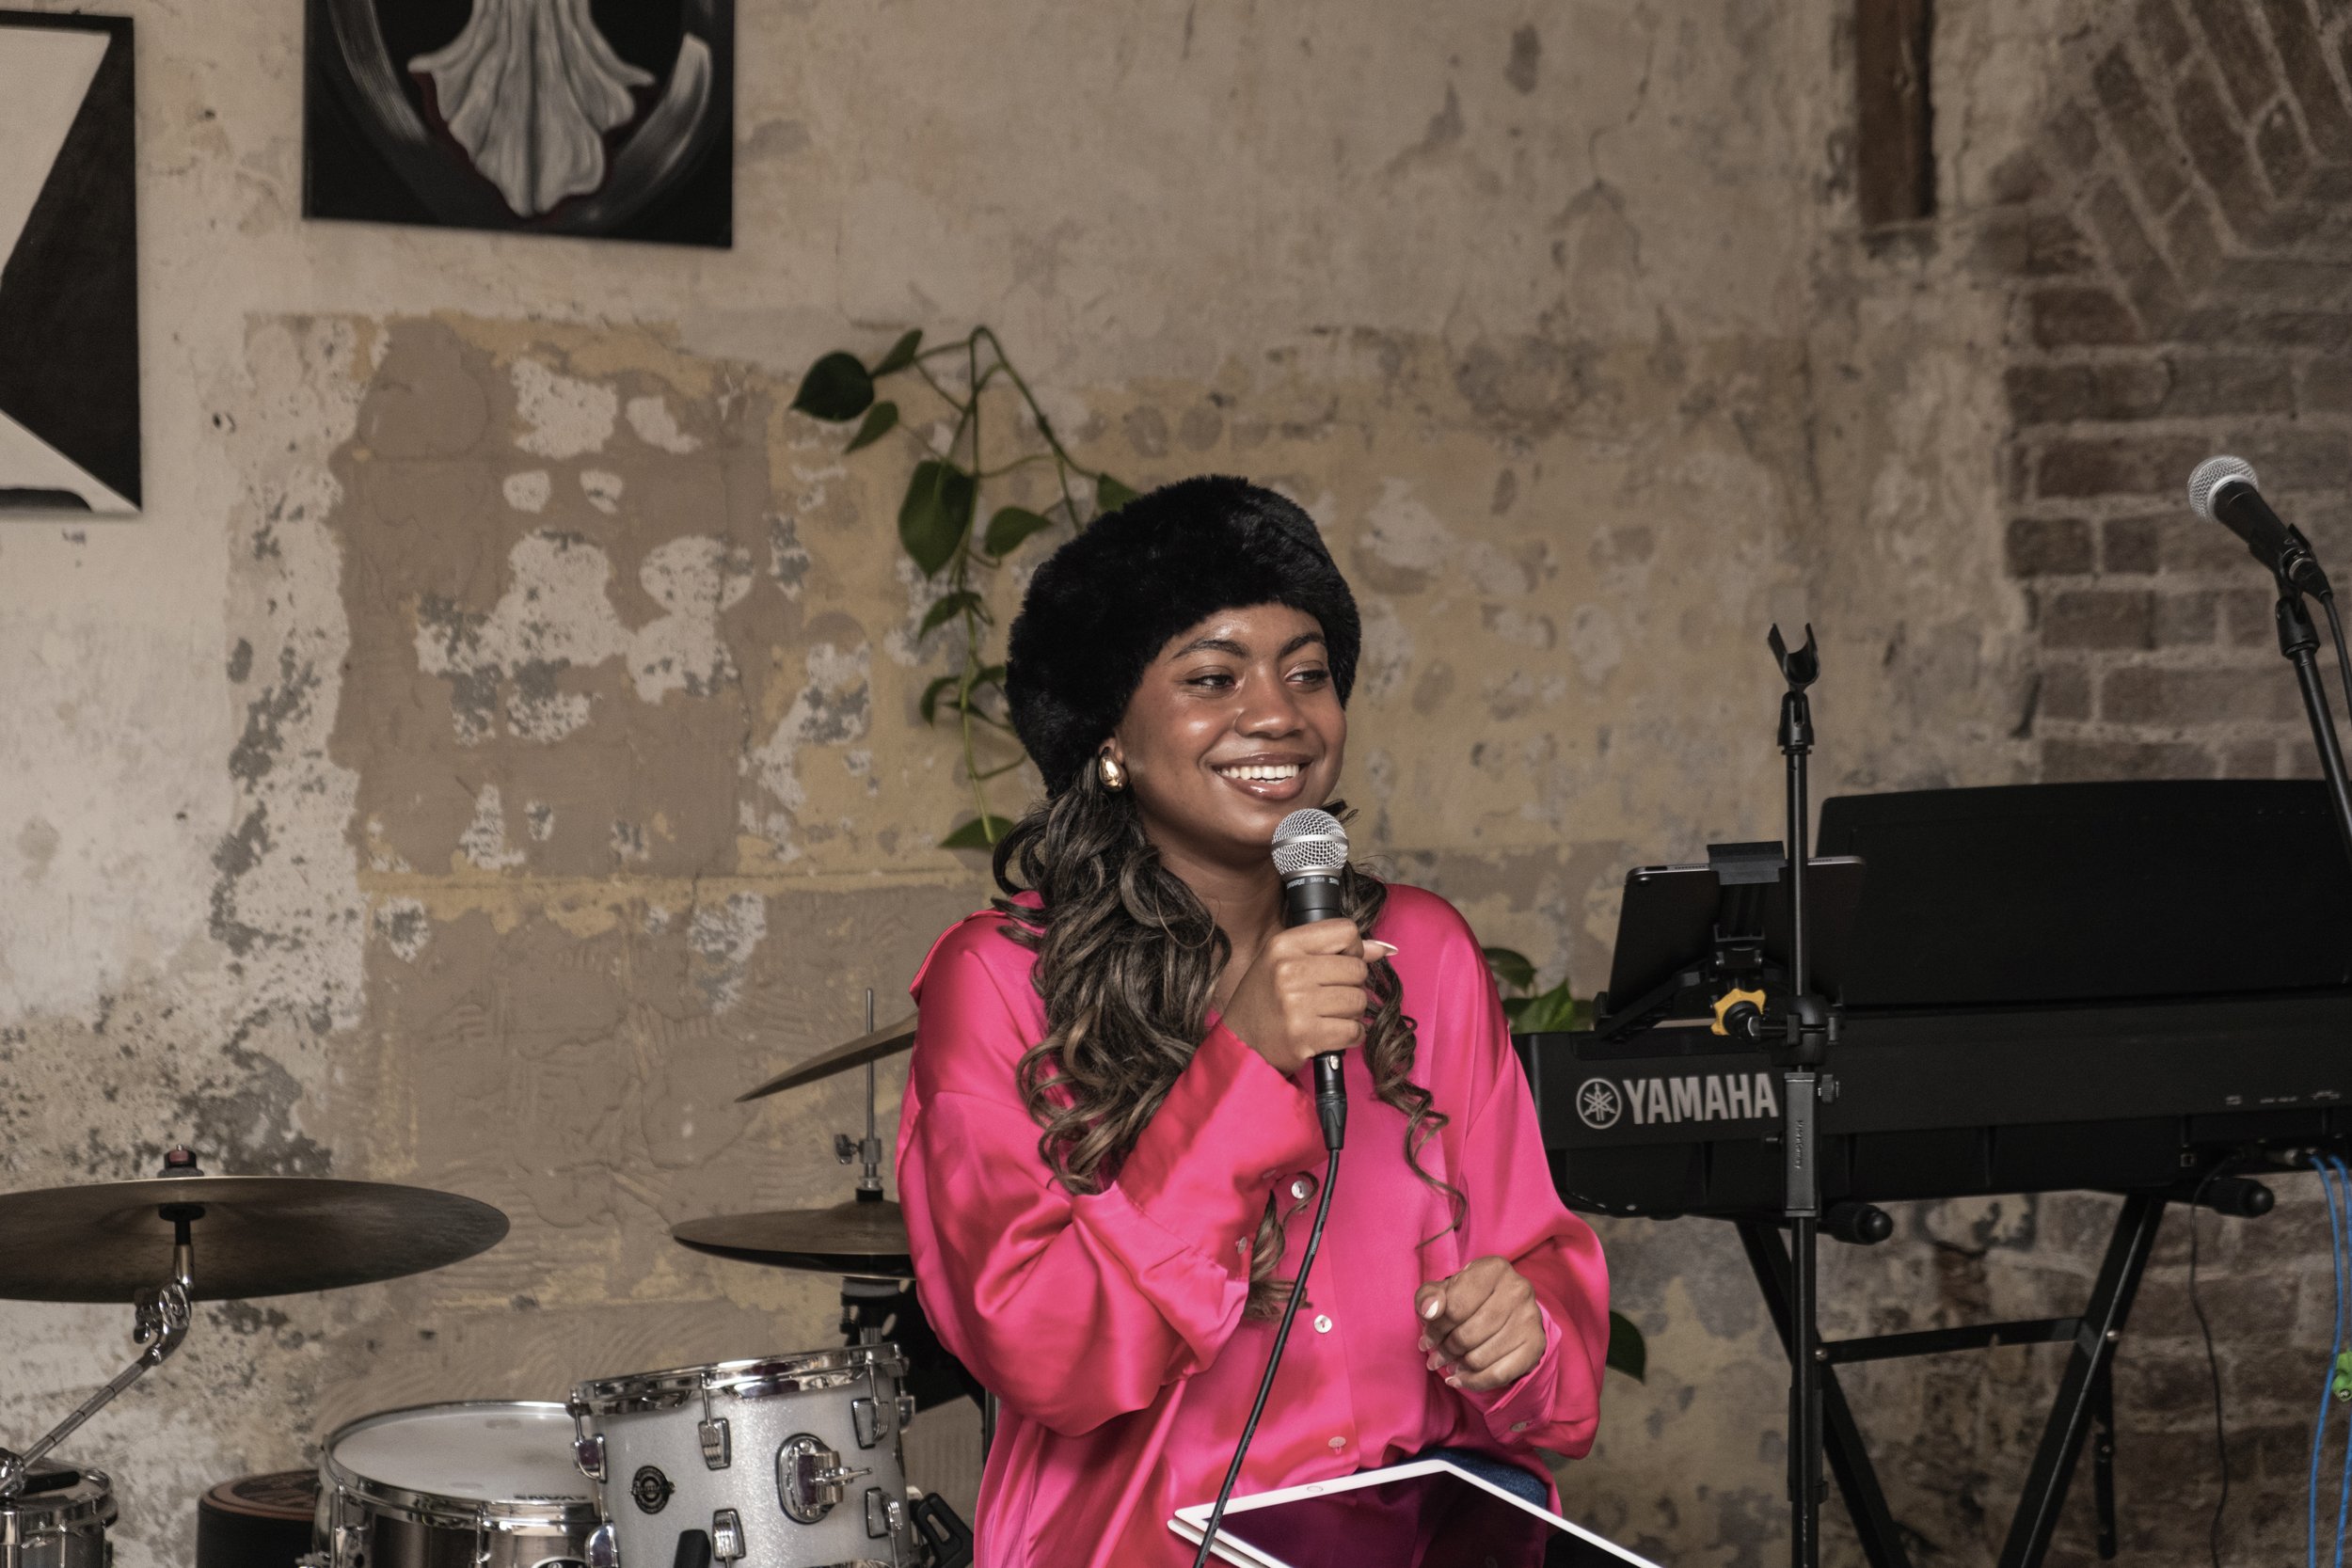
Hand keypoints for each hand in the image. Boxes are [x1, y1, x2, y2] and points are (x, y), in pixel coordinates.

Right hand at [1220, 919, 1373, 1075]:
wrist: (1241, 1044)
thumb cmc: (1265, 1001)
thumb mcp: (1285, 963)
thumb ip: (1332, 951)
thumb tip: (1381, 948)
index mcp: (1283, 945)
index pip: (1345, 931)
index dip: (1352, 949)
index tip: (1340, 964)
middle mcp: (1289, 969)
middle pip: (1357, 968)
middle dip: (1353, 985)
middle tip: (1331, 996)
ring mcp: (1297, 1003)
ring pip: (1359, 1000)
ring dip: (1352, 1012)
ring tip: (1329, 1016)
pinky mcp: (1305, 1034)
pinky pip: (1354, 1030)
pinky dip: (1352, 1035)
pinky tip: (1333, 1034)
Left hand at [1415, 1256, 1544, 1392]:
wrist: (1504, 1308)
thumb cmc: (1467, 1297)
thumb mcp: (1442, 1291)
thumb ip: (1428, 1296)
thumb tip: (1429, 1311)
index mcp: (1494, 1268)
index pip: (1455, 1308)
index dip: (1435, 1329)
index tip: (1426, 1339)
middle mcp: (1518, 1289)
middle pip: (1468, 1335)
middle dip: (1445, 1350)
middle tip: (1436, 1357)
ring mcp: (1531, 1317)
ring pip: (1480, 1357)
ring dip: (1458, 1366)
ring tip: (1449, 1364)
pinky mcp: (1536, 1343)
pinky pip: (1500, 1375)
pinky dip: (1474, 1382)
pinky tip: (1460, 1379)